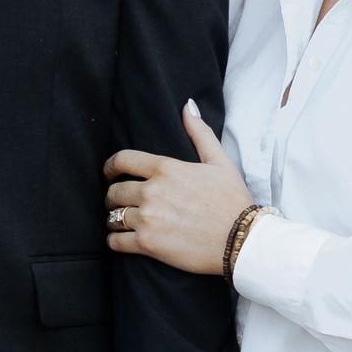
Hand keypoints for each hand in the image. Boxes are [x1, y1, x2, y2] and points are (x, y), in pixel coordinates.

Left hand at [105, 99, 255, 275]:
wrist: (242, 240)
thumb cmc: (233, 201)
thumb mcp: (220, 162)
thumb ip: (200, 134)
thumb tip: (187, 106)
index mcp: (166, 169)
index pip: (122, 160)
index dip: (110, 167)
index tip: (108, 173)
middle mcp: (152, 191)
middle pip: (114, 191)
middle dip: (113, 196)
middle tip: (119, 203)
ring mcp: (148, 218)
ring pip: (112, 217)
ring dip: (114, 219)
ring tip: (122, 223)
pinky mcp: (148, 244)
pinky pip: (115, 241)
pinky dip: (115, 241)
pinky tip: (122, 240)